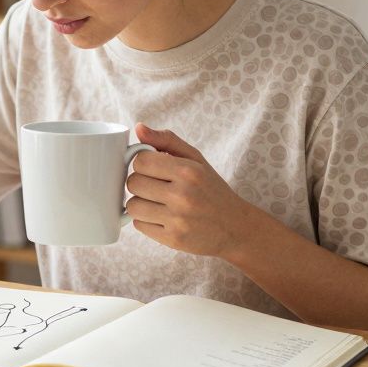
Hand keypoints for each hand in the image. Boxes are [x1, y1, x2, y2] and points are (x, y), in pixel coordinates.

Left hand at [125, 123, 259, 258]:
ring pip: (132, 205)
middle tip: (156, 186)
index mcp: (188, 172)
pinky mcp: (173, 239)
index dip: (143, 164)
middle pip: (133, 183)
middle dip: (141, 183)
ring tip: (158, 202)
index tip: (153, 169)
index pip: (140, 161)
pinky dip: (146, 220)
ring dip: (141, 202)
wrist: (235, 227)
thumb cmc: (212, 189)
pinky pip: (139, 225)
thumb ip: (166, 141)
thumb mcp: (196, 159)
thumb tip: (139, 127)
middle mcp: (183, 196)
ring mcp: (177, 220)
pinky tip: (162, 217)